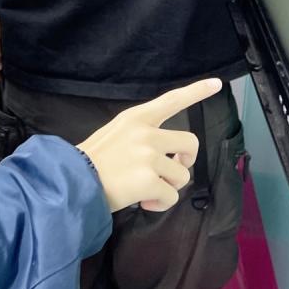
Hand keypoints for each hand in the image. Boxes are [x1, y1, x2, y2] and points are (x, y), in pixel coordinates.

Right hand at [77, 78, 222, 213]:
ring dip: (168, 187)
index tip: (216, 83)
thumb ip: (140, 137)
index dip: (196, 91)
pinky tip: (142, 202)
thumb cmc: (91, 161)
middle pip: (189, 143)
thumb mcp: (113, 134)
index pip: (171, 100)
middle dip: (186, 161)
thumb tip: (167, 157)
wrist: (72, 181)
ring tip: (145, 191)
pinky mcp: (150, 180)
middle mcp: (146, 133)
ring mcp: (149, 156)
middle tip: (172, 172)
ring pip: (181, 175)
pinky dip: (160, 204)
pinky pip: (171, 197)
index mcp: (136, 118)